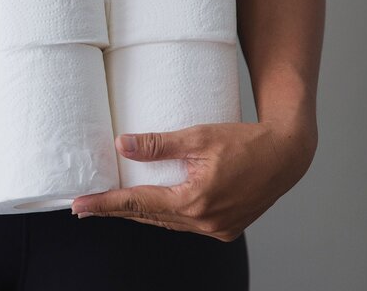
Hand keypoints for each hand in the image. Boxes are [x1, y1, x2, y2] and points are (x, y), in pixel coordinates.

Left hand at [72, 121, 316, 240]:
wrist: (287, 154)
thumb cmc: (245, 141)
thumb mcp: (198, 137)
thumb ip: (158, 144)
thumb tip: (122, 145)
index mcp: (194, 201)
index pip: (137, 204)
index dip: (105, 204)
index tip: (78, 207)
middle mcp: (204, 222)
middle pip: (148, 217)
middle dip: (116, 211)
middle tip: (86, 206)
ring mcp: (216, 229)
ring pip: (166, 223)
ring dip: (140, 214)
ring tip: (113, 205)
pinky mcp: (225, 229)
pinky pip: (184, 224)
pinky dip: (165, 215)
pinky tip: (152, 206)